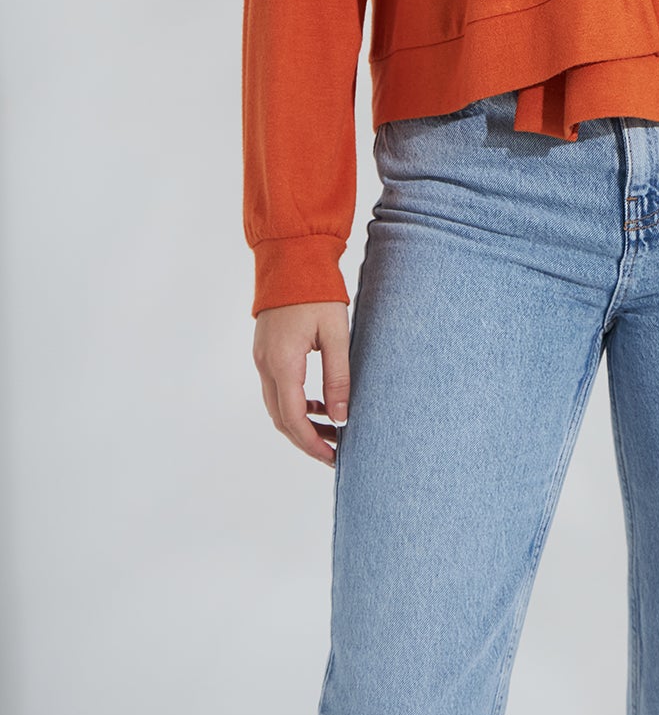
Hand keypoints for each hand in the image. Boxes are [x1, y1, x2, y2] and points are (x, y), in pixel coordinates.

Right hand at [252, 302, 351, 466]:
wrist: (292, 257)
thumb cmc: (317, 291)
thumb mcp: (336, 335)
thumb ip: (338, 378)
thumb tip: (341, 418)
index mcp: (283, 363)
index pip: (293, 419)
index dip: (313, 443)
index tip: (334, 458)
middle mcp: (266, 364)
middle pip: (281, 419)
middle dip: (306, 439)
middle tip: (335, 451)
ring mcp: (262, 358)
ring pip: (277, 405)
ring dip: (301, 423)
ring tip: (331, 429)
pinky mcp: (266, 351)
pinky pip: (276, 389)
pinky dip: (295, 404)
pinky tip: (319, 404)